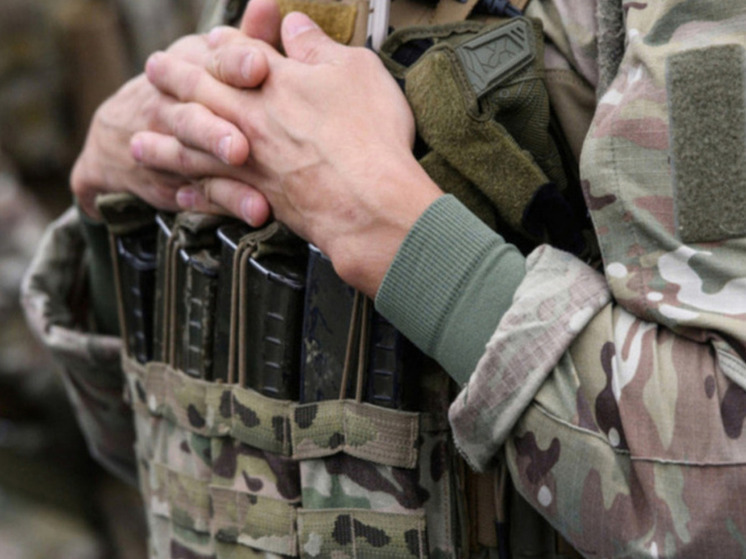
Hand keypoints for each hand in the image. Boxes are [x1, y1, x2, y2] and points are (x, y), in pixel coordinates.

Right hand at [70, 31, 263, 219]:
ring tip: (245, 174)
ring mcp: (166, 148)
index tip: (259, 66)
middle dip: (215, 128)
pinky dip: (226, 204)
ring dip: (218, 168)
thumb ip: (245, 39)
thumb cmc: (188, 91)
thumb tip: (271, 3)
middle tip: (243, 143)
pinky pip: (200, 197)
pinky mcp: (173, 184)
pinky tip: (255, 211)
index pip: (209, 62)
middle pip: (191, 114)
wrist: (119, 139)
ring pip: (189, 156)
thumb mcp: (208, 59)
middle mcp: (171, 105)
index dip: (233, 63)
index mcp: (187, 67)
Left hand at [142, 8, 442, 295]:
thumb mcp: (355, 70)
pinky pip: (212, 193)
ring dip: (163, 145)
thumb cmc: (369, 132)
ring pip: (192, 148)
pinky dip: (193, 193)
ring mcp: (249, 159)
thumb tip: (294, 23)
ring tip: (138, 143)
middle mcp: (250, 117)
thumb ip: (319, 46)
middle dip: (174, 79)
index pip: (238, 52)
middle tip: (152, 71)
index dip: (226, 44)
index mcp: (273, 80)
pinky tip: (181, 194)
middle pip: (201, 92)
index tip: (212, 39)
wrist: (367, 202)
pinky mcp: (256, 195)